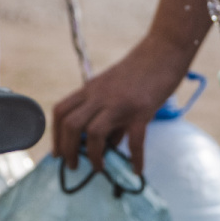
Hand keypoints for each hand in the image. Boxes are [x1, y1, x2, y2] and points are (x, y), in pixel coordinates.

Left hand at [51, 34, 190, 173]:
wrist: (164, 50)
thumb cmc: (141, 70)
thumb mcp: (115, 88)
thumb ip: (108, 114)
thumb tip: (109, 145)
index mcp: (90, 89)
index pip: (60, 111)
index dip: (55, 135)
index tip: (59, 153)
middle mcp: (100, 96)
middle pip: (70, 124)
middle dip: (67, 150)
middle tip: (72, 166)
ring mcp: (120, 103)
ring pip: (93, 133)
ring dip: (92, 156)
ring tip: (98, 168)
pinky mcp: (142, 110)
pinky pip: (134, 140)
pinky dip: (135, 159)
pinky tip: (137, 170)